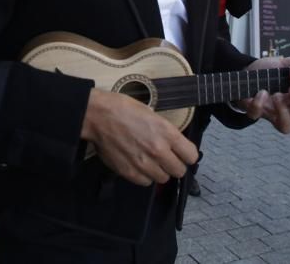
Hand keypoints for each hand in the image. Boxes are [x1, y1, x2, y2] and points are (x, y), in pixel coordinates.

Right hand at [81, 90, 197, 186]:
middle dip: (174, 165)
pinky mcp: (129, 172)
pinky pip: (145, 182)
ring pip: (163, 179)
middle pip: (179, 171)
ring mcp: (144, 164)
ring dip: (159, 171)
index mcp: (166, 133)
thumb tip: (172, 143)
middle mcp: (158, 151)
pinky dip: (144, 176)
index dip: (187, 155)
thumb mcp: (151, 113)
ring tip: (150, 161)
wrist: (98, 116)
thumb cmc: (123, 108)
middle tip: (166, 158)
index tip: (182, 153)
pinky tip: (138, 165)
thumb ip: (164, 131)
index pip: (191, 156)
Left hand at [236, 54, 289, 132]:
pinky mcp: (256, 112)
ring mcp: (272, 113)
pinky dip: (258, 104)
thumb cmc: (270, 71)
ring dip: (282, 111)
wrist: (247, 70)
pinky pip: (257, 115)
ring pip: (285, 127)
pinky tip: (259, 92)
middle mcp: (288, 108)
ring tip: (276, 95)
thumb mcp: (284, 64)